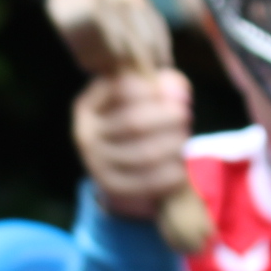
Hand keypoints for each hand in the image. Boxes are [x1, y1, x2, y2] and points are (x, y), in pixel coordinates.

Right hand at [74, 69, 192, 220]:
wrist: (126, 158)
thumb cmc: (140, 114)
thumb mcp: (149, 93)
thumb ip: (166, 84)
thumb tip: (176, 92)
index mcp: (88, 104)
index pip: (125, 89)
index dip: (155, 90)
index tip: (170, 93)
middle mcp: (85, 134)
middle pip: (135, 122)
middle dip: (169, 118)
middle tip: (186, 116)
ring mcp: (95, 163)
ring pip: (144, 154)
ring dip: (174, 145)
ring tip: (183, 140)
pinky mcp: (111, 187)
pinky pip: (146, 182)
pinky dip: (170, 175)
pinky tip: (181, 167)